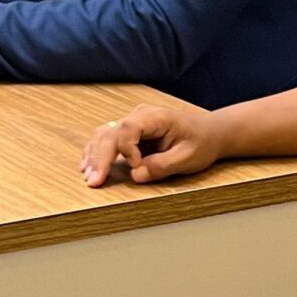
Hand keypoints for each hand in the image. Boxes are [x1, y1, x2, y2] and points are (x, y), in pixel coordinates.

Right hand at [82, 100, 223, 185]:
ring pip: (104, 135)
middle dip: (100, 158)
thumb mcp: (188, 158)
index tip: (135, 167)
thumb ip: (162, 166)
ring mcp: (133, 121)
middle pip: (111, 133)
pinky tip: (88, 165)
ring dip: (94, 156)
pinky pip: (108, 138)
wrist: (209, 132)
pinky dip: (97, 152)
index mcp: (156, 117)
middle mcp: (140, 115)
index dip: (127, 150)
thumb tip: (136, 175)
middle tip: (94, 181)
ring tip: (89, 177)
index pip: (129, 129)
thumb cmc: (201, 142)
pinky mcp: (130, 131)